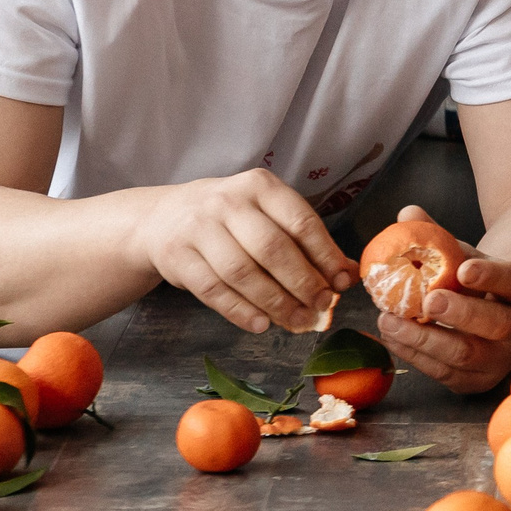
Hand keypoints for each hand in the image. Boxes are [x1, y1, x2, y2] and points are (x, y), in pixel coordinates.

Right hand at [131, 167, 356, 334]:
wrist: (162, 217)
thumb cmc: (230, 218)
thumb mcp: (267, 215)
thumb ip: (305, 241)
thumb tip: (348, 274)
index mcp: (260, 186)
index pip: (300, 222)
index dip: (325, 255)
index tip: (341, 282)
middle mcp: (228, 202)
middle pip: (273, 249)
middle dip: (302, 283)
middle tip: (321, 307)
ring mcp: (198, 228)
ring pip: (242, 273)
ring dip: (274, 303)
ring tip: (297, 322)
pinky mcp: (177, 256)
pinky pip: (213, 290)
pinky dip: (240, 311)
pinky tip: (262, 324)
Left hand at [375, 220, 510, 392]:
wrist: (495, 320)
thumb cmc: (476, 283)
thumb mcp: (465, 255)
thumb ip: (438, 237)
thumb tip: (407, 213)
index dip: (490, 276)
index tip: (464, 269)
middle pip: (495, 324)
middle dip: (460, 314)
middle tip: (428, 301)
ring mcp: (499, 358)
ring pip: (464, 354)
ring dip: (423, 339)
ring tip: (388, 319)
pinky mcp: (476, 381)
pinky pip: (444, 373)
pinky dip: (414, 355)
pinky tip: (391, 336)